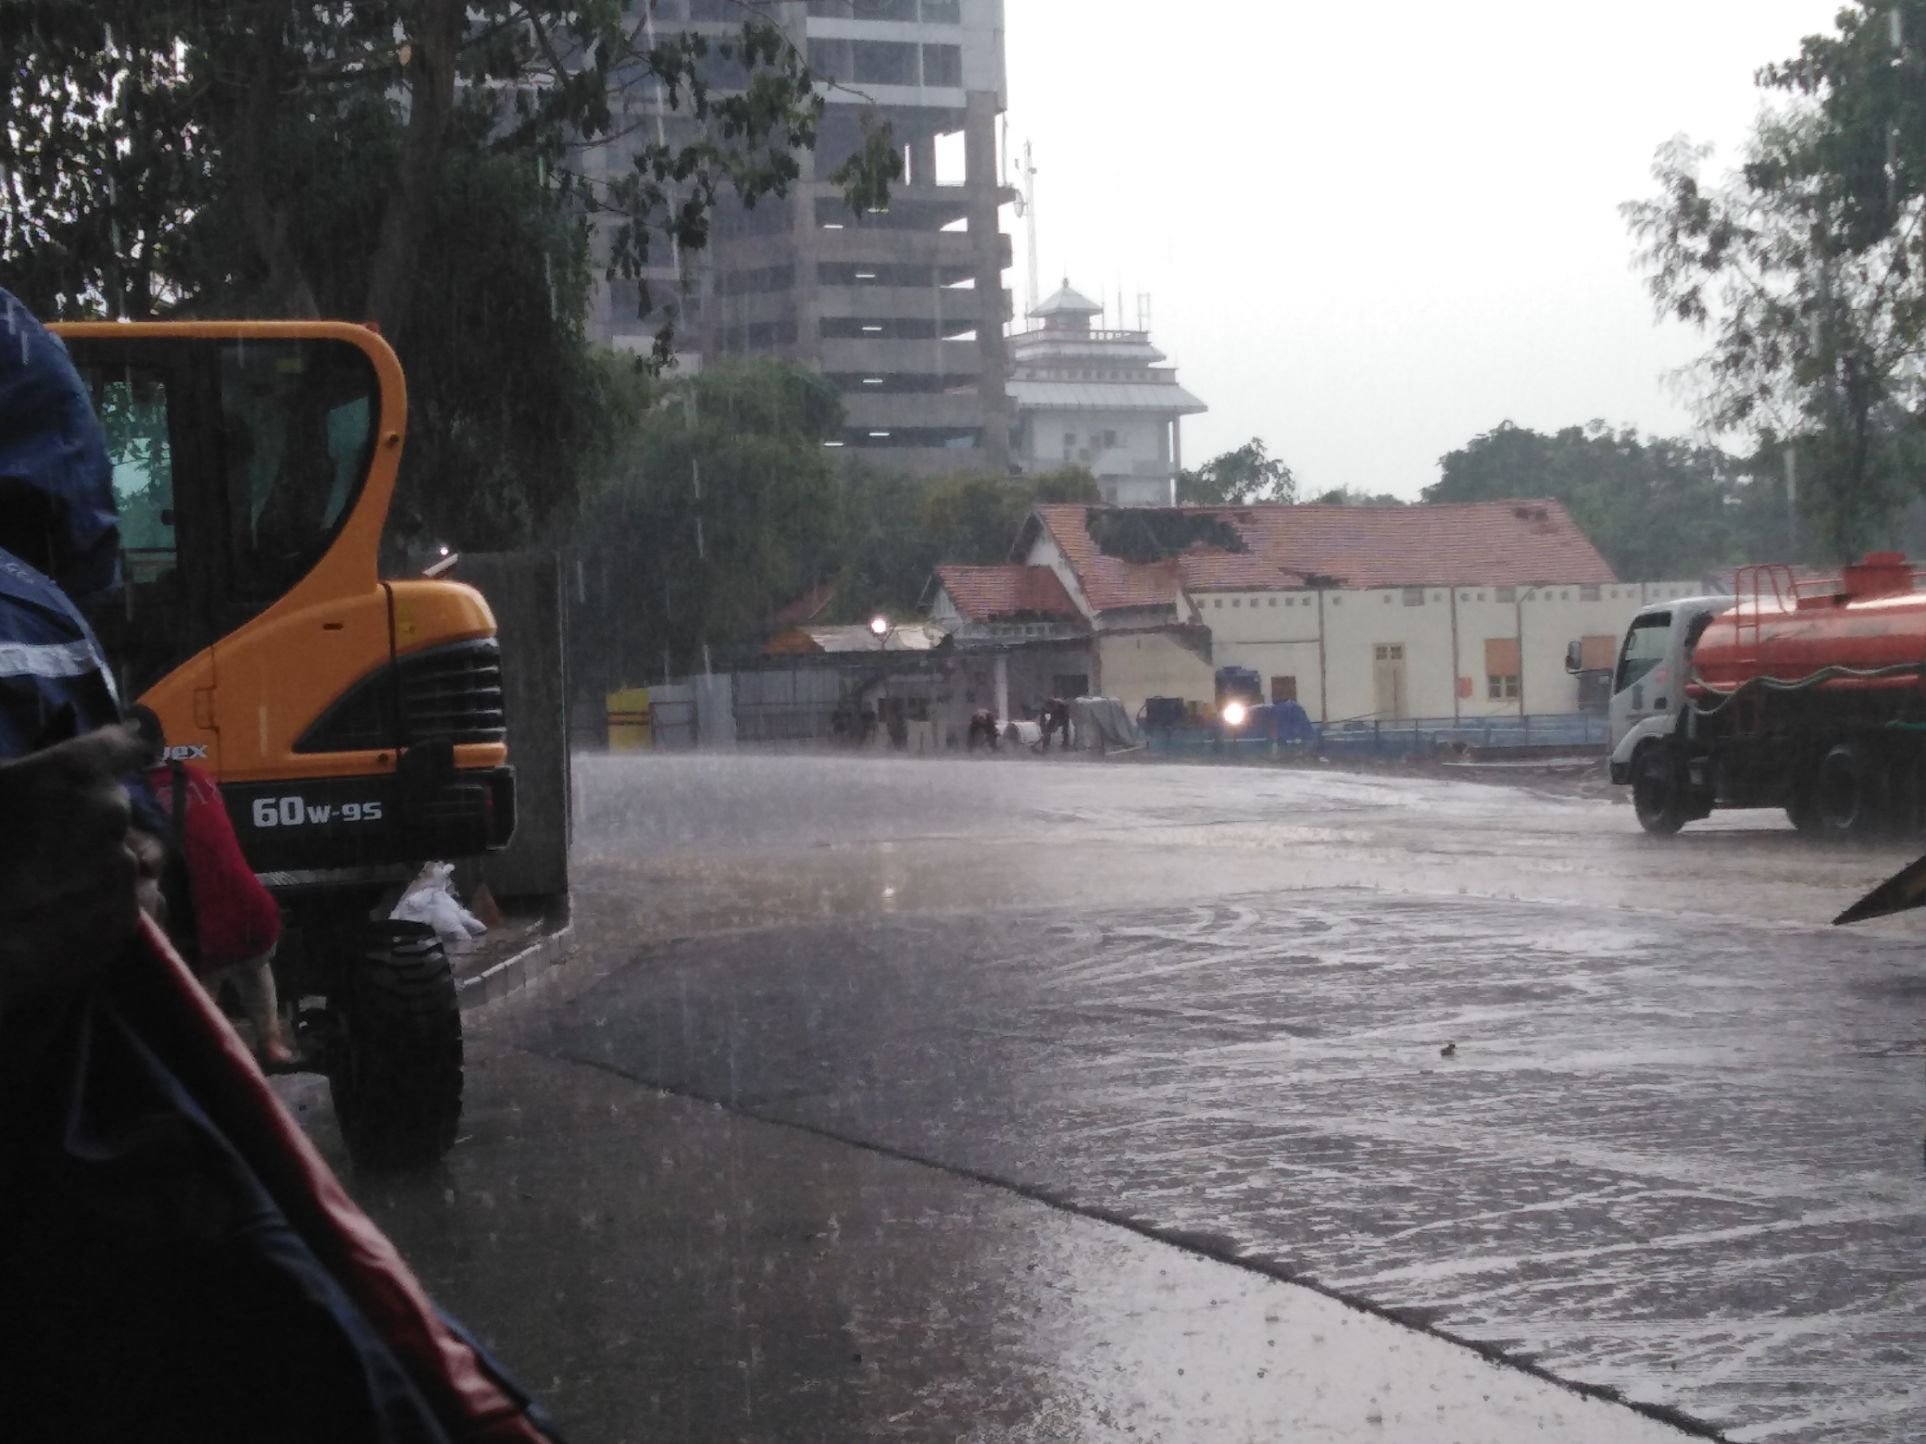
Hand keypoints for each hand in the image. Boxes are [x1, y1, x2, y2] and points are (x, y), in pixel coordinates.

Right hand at [0, 725, 154, 1014]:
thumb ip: (15, 775)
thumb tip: (29, 775)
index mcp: (76, 772)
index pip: (122, 744)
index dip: (123, 746)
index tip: (132, 743)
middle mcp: (113, 812)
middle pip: (114, 806)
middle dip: (88, 818)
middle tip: (46, 843)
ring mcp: (125, 867)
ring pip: (121, 856)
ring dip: (97, 864)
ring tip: (52, 887)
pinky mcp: (129, 917)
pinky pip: (130, 902)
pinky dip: (106, 905)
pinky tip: (68, 917)